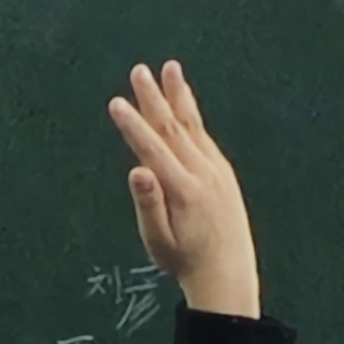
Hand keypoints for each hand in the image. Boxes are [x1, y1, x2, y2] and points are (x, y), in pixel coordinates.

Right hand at [109, 61, 257, 318]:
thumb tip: (137, 170)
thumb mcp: (158, 240)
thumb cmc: (184, 260)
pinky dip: (192, 117)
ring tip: (170, 69)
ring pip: (193, 126)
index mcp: (183, 189)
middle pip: (174, 127)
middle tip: (140, 71)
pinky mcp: (224, 174)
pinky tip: (185, 106)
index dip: (132, 124)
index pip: (152, 148)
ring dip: (179, 96)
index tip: (116, 102)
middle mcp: (203, 174)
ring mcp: (217, 171)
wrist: (227, 274)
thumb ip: (148, 203)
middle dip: (154, 97)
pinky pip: (205, 138)